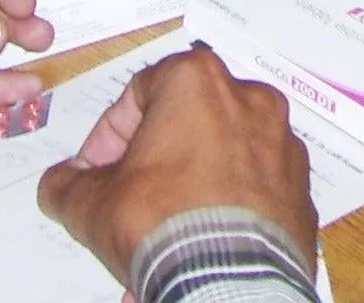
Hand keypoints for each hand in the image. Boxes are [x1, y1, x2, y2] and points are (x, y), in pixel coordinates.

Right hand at [38, 45, 315, 282]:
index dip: (109, 135)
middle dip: (154, 159)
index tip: (96, 172)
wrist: (230, 281)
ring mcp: (283, 143)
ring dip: (193, 181)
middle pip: (187, 120)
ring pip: (225, 153)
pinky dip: (231, 204)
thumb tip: (61, 184)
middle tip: (129, 197)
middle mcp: (249, 98)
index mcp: (198, 81)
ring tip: (167, 225)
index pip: (139, 92)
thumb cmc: (161, 223)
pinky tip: (206, 237)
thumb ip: (67, 185)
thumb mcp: (90, 204)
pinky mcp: (302, 188)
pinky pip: (256, 188)